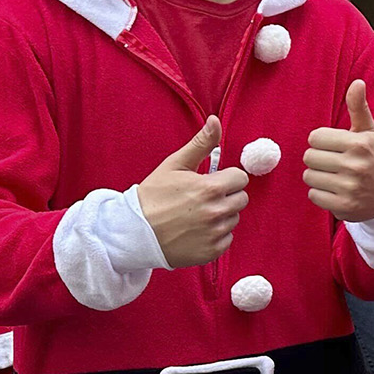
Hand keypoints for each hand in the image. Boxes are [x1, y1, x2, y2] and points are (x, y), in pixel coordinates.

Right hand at [136, 115, 249, 268]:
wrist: (132, 232)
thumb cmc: (152, 196)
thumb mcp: (174, 165)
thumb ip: (200, 144)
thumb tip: (215, 121)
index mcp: (210, 188)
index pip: (241, 178)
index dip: (226, 178)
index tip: (209, 182)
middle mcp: (216, 212)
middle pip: (241, 198)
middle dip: (226, 196)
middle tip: (201, 198)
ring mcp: (215, 234)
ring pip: (234, 218)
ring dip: (221, 215)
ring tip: (195, 215)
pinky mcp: (212, 252)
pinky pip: (227, 239)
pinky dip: (215, 235)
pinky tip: (195, 231)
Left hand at [303, 80, 373, 222]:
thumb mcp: (370, 132)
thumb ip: (359, 107)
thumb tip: (357, 82)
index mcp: (359, 144)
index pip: (315, 137)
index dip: (322, 142)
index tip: (336, 147)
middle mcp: (355, 165)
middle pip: (309, 157)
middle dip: (319, 159)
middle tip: (335, 163)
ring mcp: (350, 187)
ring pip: (309, 176)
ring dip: (319, 177)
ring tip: (335, 177)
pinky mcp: (344, 206)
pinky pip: (313, 195)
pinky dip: (321, 194)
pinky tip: (336, 191)